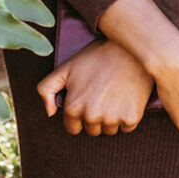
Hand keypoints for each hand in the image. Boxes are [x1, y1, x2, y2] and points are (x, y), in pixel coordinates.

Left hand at [37, 38, 155, 135]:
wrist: (130, 48)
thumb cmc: (97, 56)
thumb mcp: (66, 67)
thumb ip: (47, 89)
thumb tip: (50, 113)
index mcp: (74, 107)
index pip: (73, 127)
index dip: (80, 114)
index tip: (88, 98)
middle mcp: (91, 116)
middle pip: (92, 129)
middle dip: (95, 116)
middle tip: (103, 92)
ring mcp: (112, 118)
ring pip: (109, 129)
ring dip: (112, 117)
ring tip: (115, 93)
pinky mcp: (131, 117)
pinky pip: (127, 126)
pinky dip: (128, 115)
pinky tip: (127, 96)